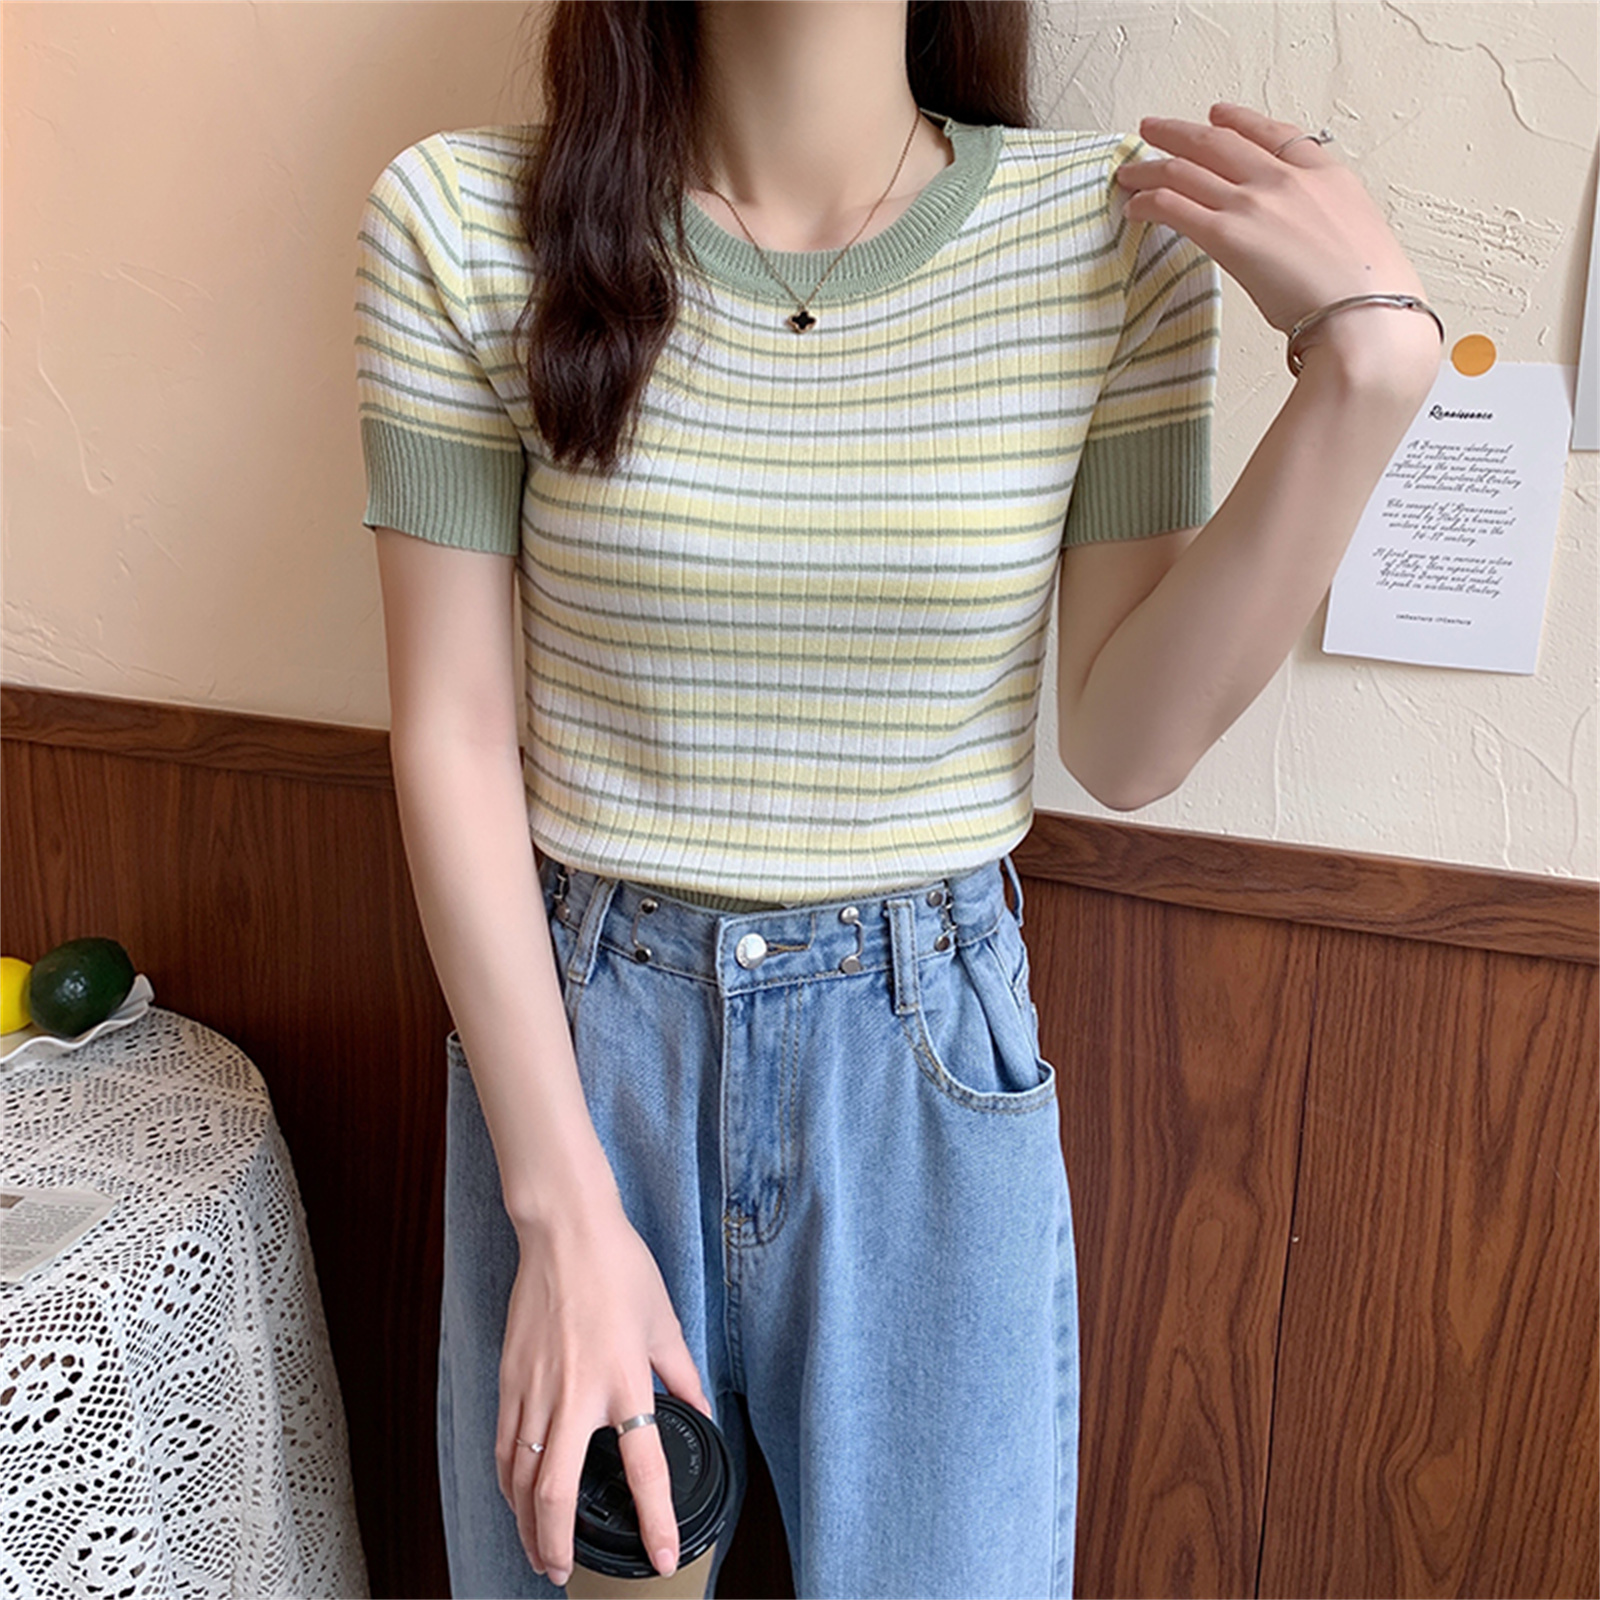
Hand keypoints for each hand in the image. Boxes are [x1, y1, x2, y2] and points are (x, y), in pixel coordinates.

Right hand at [495, 1198, 712, 1587]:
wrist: (565, 1230)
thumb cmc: (618, 1268)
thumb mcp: (664, 1322)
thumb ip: (683, 1375)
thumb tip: (700, 1412)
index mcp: (623, 1379)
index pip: (643, 1468)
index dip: (654, 1521)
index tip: (659, 1557)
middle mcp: (576, 1394)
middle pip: (556, 1494)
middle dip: (556, 1546)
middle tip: (563, 1573)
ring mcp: (535, 1388)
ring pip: (520, 1479)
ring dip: (525, 1525)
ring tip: (537, 1551)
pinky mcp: (509, 1377)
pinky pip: (503, 1446)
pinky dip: (507, 1482)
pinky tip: (515, 1497)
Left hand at [1114, 103, 1438, 378]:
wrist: (1366, 312)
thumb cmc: (1368, 293)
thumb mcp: (1357, 234)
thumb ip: (1324, 223)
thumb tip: (1308, 241)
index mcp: (1324, 174)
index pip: (1273, 134)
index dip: (1239, 121)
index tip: (1218, 115)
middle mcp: (1285, 179)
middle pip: (1220, 142)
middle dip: (1180, 132)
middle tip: (1154, 129)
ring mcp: (1254, 204)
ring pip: (1188, 170)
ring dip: (1152, 168)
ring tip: (1130, 173)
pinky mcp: (1228, 235)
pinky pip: (1175, 206)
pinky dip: (1149, 202)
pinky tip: (1135, 207)